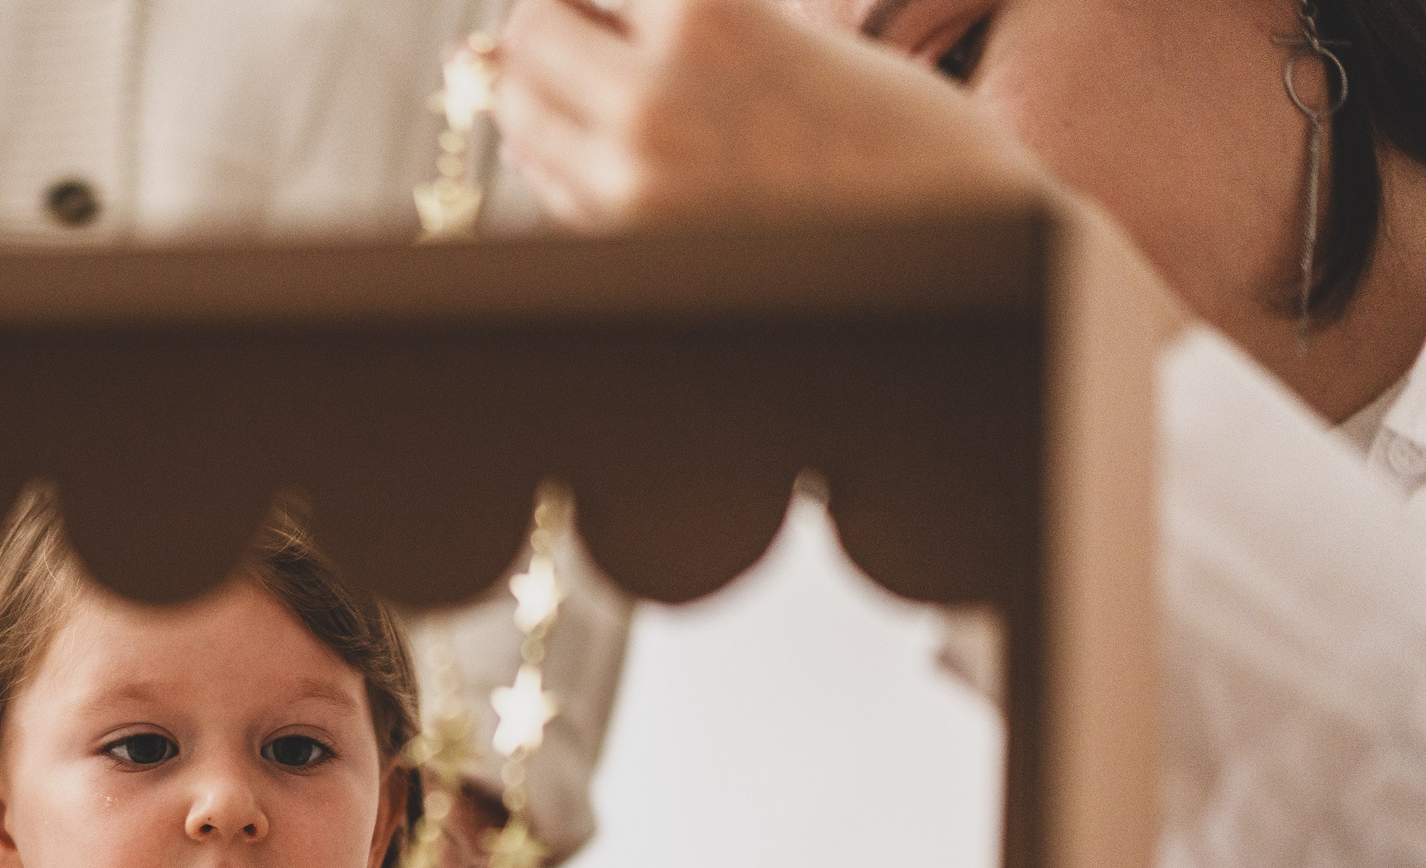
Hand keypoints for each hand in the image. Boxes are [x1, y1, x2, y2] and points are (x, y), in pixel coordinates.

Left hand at [491, 0, 1036, 229]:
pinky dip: (566, 155)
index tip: (612, 4)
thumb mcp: (771, 25)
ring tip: (613, 92)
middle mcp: (652, 96)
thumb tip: (560, 21)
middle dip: (555, 26)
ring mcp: (634, 179)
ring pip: (522, 114)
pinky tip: (628, 150)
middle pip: (528, 36)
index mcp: (701, 12)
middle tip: (597, 32)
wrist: (946, 234)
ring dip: (547, 91)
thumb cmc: (882, 123)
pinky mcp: (635, 242)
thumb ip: (673, 19)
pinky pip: (554, 183)